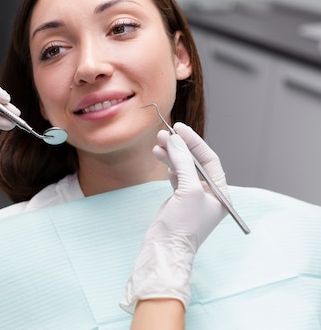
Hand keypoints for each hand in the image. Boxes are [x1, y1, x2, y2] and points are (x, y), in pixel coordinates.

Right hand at [120, 122, 228, 312]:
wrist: (165, 250)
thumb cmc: (183, 225)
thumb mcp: (188, 190)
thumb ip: (182, 163)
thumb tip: (175, 140)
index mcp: (220, 192)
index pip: (209, 159)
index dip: (194, 142)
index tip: (179, 128)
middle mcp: (209, 193)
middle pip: (195, 161)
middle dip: (180, 147)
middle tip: (163, 133)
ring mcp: (193, 197)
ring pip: (182, 167)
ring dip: (171, 154)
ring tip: (157, 143)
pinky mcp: (178, 200)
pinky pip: (175, 176)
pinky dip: (167, 165)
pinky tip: (161, 158)